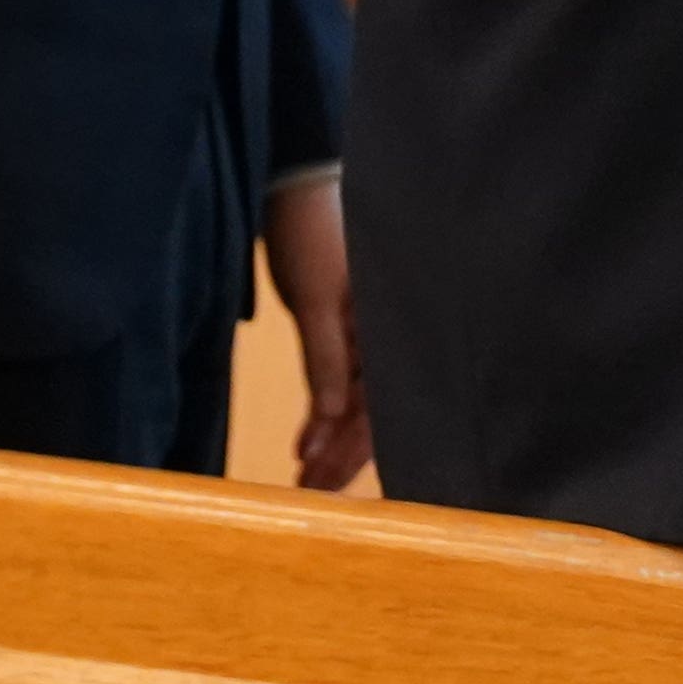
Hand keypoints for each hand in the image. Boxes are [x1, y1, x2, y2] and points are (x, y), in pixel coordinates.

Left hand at [263, 178, 369, 487]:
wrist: (295, 189)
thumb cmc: (310, 236)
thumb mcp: (316, 300)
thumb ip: (328, 360)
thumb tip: (334, 420)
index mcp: (387, 327)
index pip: (378, 404)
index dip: (353, 447)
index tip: (326, 481)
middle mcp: (384, 335)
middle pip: (371, 411)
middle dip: (343, 456)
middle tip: (311, 494)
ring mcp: (367, 334)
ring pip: (357, 402)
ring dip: (332, 442)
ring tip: (306, 479)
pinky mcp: (347, 329)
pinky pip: (342, 383)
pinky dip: (325, 414)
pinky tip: (309, 442)